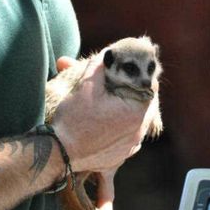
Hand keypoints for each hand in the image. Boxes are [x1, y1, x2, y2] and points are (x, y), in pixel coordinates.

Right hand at [53, 52, 153, 172]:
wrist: (58, 154)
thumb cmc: (74, 120)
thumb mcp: (86, 86)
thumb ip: (101, 66)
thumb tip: (109, 53)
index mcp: (136, 112)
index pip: (151, 86)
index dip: (141, 74)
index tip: (132, 67)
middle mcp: (139, 131)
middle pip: (145, 104)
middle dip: (134, 91)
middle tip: (122, 82)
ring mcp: (131, 146)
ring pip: (137, 121)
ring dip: (129, 109)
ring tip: (115, 100)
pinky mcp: (120, 156)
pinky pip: (128, 138)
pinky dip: (121, 128)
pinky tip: (109, 122)